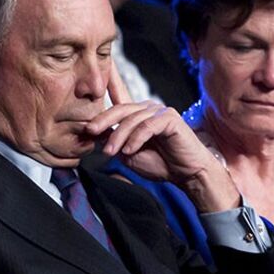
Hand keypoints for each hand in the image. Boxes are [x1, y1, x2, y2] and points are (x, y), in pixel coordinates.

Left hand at [86, 62, 240, 211]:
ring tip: (111, 152)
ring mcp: (159, 111)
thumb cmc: (160, 163)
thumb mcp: (128, 153)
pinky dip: (136, 139)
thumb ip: (113, 141)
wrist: (186, 174)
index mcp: (137, 114)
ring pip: (132, 120)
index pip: (117, 104)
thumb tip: (93, 132)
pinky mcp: (170, 117)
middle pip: (120, 110)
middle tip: (90, 132)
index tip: (87, 101)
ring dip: (119, 136)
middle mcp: (148, 108)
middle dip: (103, 121)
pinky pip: (147, 126)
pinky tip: (129, 150)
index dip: (103, 99)